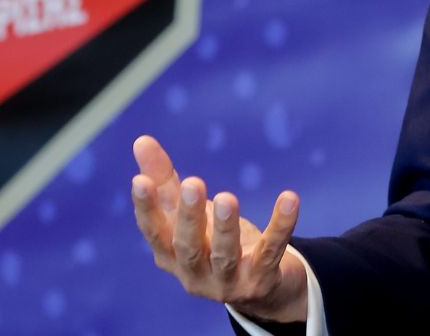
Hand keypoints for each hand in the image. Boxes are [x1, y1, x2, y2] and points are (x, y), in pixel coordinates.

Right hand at [130, 134, 307, 322]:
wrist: (258, 290)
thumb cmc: (212, 242)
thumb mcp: (187, 213)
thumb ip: (164, 180)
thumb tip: (140, 140)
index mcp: (170, 256)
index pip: (153, 232)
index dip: (145, 208)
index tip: (140, 181)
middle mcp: (194, 274)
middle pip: (188, 247)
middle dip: (189, 216)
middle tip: (193, 183)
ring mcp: (227, 282)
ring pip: (225, 255)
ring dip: (226, 227)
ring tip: (227, 198)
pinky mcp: (261, 280)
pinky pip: (271, 251)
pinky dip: (280, 226)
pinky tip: (289, 199)